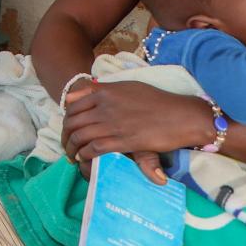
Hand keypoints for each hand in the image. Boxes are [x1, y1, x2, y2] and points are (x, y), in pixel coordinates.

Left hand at [62, 80, 213, 164]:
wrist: (181, 115)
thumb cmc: (156, 100)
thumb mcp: (126, 87)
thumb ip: (102, 89)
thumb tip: (82, 91)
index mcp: (104, 92)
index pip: (73, 106)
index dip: (66, 120)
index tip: (67, 128)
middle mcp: (105, 107)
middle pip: (73, 122)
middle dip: (65, 136)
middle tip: (66, 145)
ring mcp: (113, 123)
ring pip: (81, 136)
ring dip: (72, 148)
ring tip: (72, 155)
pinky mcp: (124, 140)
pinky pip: (95, 148)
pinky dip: (85, 154)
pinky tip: (84, 158)